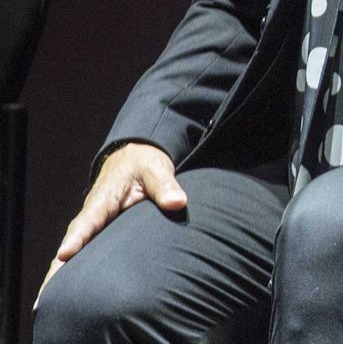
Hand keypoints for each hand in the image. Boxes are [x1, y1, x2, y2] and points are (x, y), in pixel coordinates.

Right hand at [38, 142, 184, 303]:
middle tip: (49, 290)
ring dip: (62, 273)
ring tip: (49, 301)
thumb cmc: (144, 164)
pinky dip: (74, 270)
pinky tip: (67, 292)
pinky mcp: (101, 232)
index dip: (77, 237)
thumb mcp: (156, 169)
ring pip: (76, 251)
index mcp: (104, 198)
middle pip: (74, 242)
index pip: (88, 220)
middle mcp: (94, 214)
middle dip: (60, 265)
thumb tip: (177, 203)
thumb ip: (165, 186)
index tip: (66, 254)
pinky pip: (86, 253)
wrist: (134, 158)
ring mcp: (95, 225)